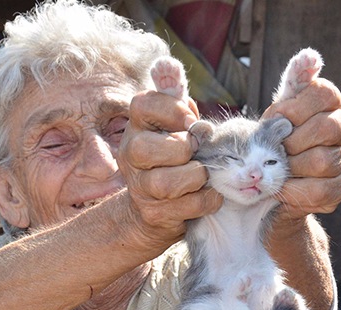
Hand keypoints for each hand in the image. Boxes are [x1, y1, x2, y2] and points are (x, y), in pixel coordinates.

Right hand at [117, 90, 222, 246]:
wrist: (155, 208)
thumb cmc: (172, 155)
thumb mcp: (173, 121)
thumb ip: (172, 92)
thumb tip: (167, 63)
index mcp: (136, 126)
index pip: (143, 104)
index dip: (172, 110)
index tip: (190, 121)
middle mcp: (130, 155)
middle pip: (146, 148)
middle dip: (182, 149)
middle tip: (196, 152)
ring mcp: (139, 188)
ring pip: (166, 182)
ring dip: (196, 178)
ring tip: (204, 175)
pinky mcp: (154, 214)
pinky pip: (185, 207)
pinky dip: (206, 200)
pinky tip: (210, 195)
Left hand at [263, 78, 340, 219]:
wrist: (278, 182)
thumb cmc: (278, 139)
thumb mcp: (280, 110)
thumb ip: (293, 81)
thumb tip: (309, 55)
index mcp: (332, 102)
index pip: (322, 94)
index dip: (294, 108)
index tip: (275, 120)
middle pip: (325, 128)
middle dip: (292, 142)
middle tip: (275, 149)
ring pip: (321, 161)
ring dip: (291, 167)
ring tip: (278, 169)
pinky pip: (320, 189)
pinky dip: (294, 190)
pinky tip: (283, 187)